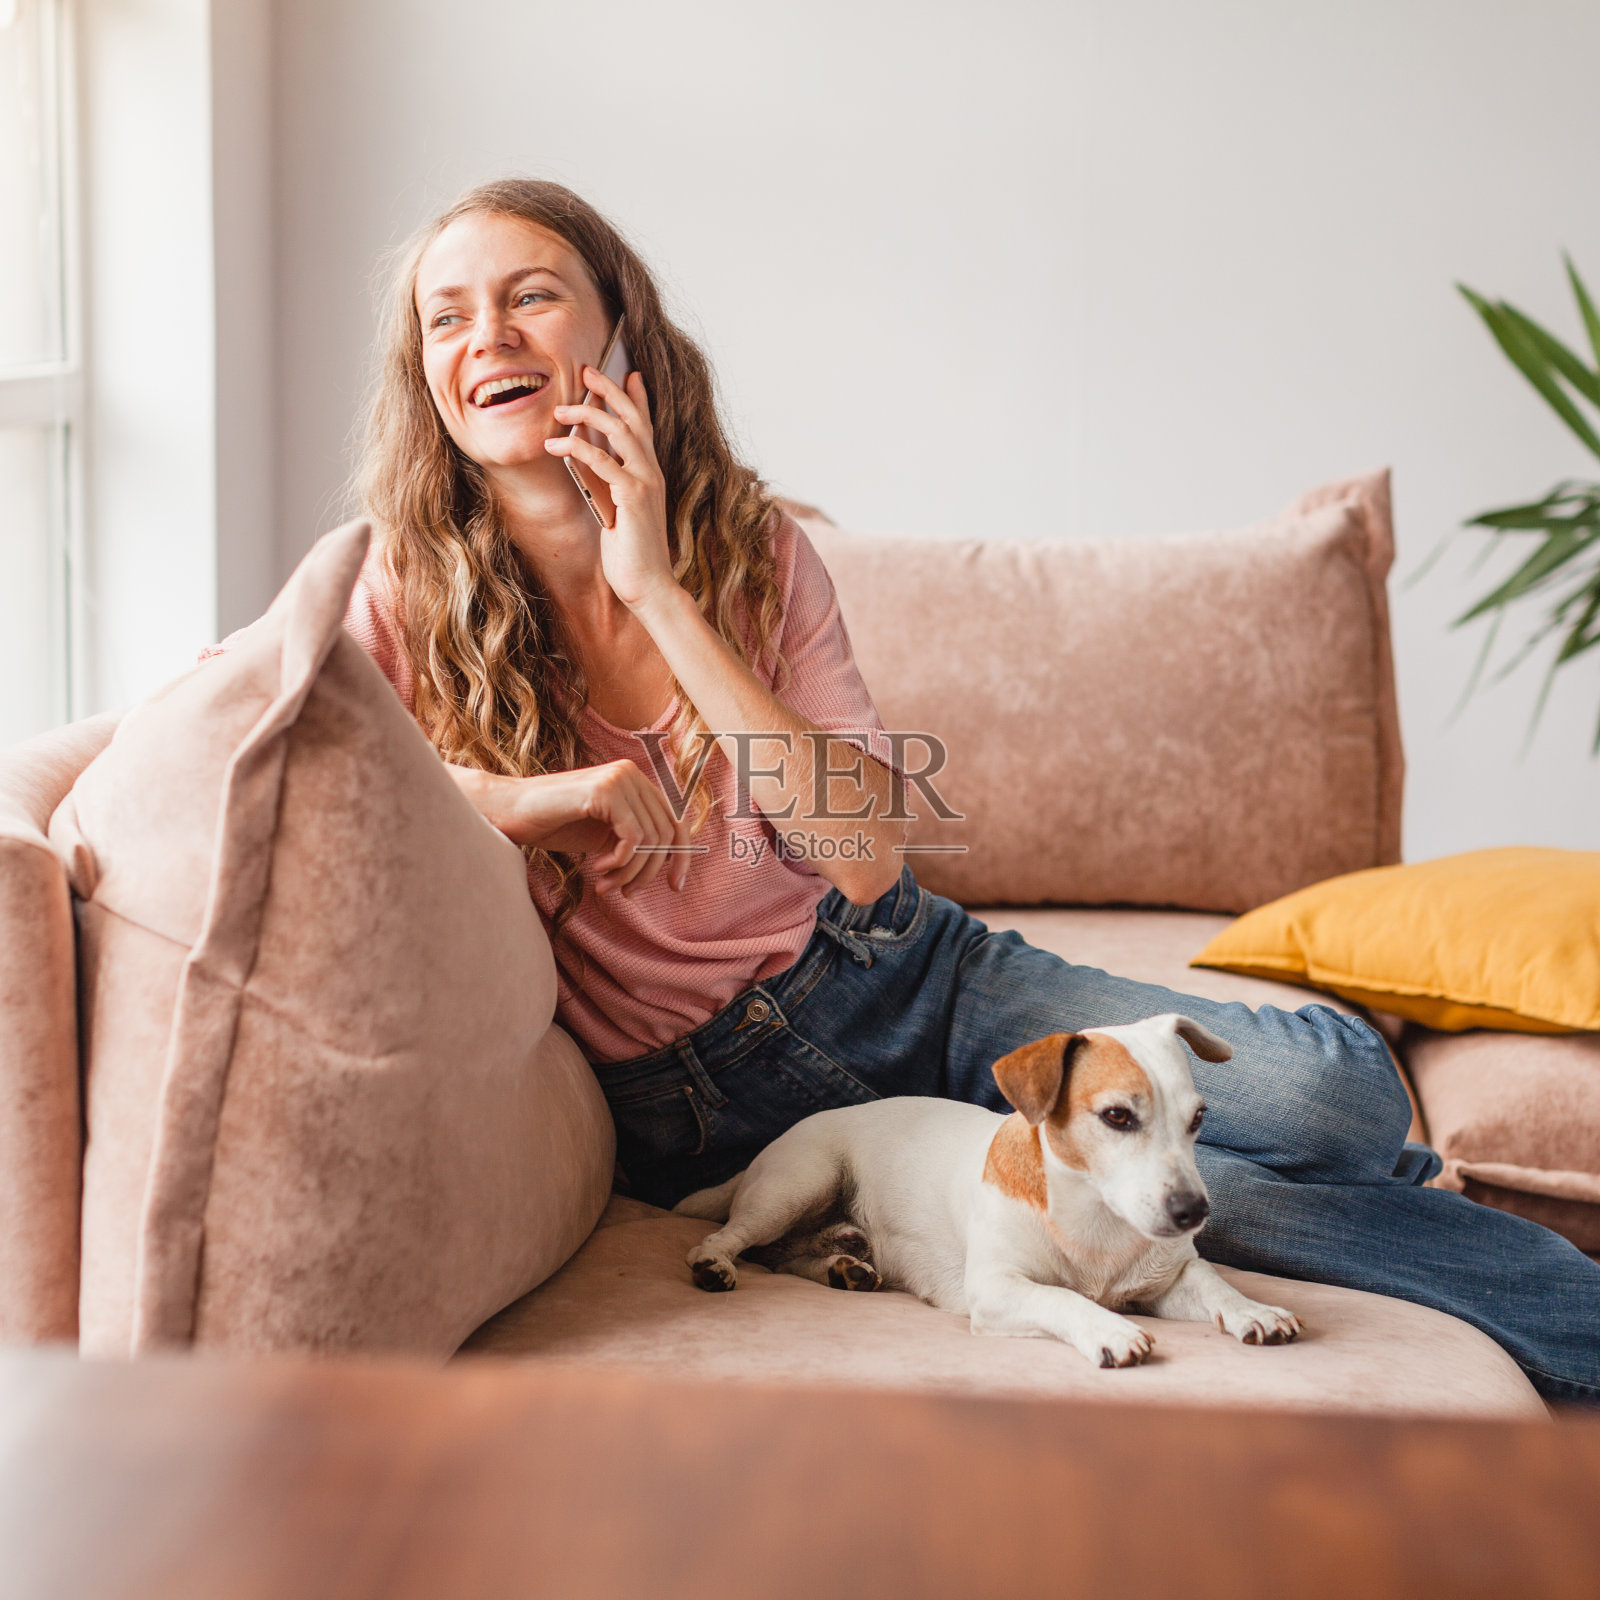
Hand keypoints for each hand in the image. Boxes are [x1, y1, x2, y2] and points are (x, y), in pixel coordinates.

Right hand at [450, 760, 693, 894]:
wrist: (511, 812)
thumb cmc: (554, 824)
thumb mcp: (604, 834)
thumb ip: (635, 840)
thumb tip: (670, 865)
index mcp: (636, 781)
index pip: (676, 820)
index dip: (681, 856)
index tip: (676, 887)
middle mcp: (632, 773)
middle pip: (667, 833)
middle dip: (648, 872)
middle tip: (625, 893)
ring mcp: (619, 778)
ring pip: (651, 839)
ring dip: (629, 872)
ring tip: (605, 885)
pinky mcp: (605, 791)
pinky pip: (633, 838)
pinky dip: (620, 862)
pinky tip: (597, 868)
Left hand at [544, 367, 677, 612]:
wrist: (649, 585)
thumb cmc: (631, 553)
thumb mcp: (614, 510)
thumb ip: (605, 482)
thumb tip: (584, 457)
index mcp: (649, 474)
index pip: (644, 426)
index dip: (636, 398)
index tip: (627, 373)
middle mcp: (651, 472)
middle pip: (632, 418)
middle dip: (609, 390)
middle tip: (586, 370)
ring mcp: (644, 482)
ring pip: (619, 431)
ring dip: (587, 413)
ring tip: (560, 408)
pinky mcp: (632, 496)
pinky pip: (602, 461)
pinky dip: (576, 448)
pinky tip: (555, 445)